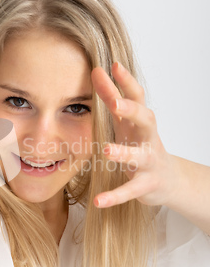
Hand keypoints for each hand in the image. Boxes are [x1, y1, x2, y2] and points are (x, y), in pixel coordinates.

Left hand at [90, 62, 177, 207]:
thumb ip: (112, 98)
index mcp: (140, 122)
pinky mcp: (146, 185)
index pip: (137, 97)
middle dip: (132, 110)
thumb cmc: (142, 145)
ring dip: (124, 152)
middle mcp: (148, 138)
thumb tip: (96, 71)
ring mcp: (149, 162)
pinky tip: (98, 201)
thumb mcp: (127, 122)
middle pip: (146, 120)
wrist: (169, 180)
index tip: (113, 65)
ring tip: (107, 150)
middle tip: (115, 102)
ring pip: (139, 156)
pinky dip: (115, 195)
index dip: (126, 81)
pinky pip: (130, 190)